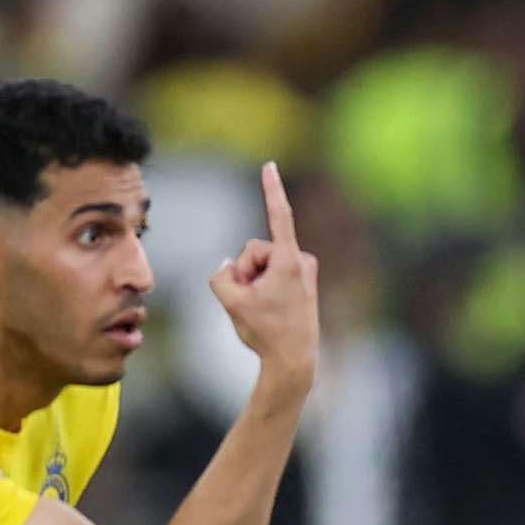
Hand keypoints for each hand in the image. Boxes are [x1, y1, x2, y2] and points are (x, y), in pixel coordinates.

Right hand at [206, 162, 320, 395]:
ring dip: (253, 281)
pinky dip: (262, 286)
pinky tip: (268, 308)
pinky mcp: (302, 280)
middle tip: (251, 300)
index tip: (270, 165)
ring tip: (262, 308)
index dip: (271, 189)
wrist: (293, 359)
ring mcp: (304, 270)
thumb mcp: (230, 301)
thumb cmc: (265, 331)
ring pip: (261, 263)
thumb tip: (228, 265)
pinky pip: (270, 274)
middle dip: (244, 271)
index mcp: (288, 261)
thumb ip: (220, 275)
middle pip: (253, 250)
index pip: (279, 215)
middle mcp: (301, 260)